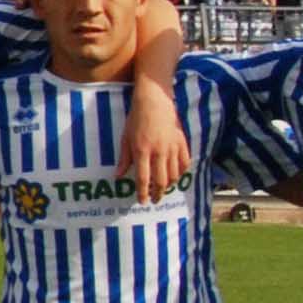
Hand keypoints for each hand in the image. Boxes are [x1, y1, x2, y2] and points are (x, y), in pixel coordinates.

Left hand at [120, 84, 191, 200]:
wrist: (154, 101)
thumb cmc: (136, 119)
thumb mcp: (125, 138)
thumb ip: (124, 159)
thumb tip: (117, 176)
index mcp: (142, 151)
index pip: (143, 179)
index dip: (143, 193)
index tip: (142, 201)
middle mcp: (159, 151)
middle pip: (161, 181)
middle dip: (158, 194)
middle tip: (154, 200)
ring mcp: (172, 147)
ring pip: (174, 174)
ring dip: (169, 185)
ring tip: (163, 189)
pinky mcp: (182, 142)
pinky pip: (185, 163)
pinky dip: (182, 172)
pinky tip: (176, 175)